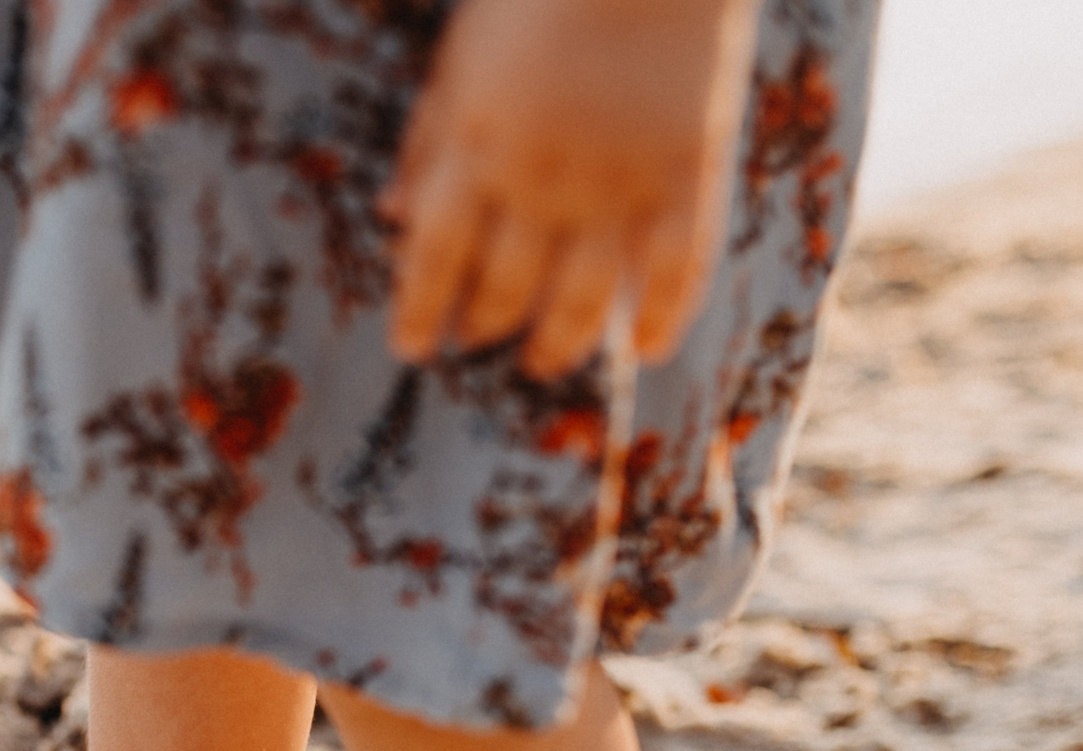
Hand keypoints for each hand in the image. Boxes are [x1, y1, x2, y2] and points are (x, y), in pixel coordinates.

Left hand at [383, 0, 760, 378]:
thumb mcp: (460, 58)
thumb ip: (428, 141)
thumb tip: (392, 218)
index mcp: (475, 148)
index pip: (433, 260)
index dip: (419, 312)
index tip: (413, 347)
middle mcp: (541, 180)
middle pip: (505, 291)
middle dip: (484, 328)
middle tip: (478, 341)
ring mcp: (619, 182)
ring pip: (583, 302)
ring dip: (560, 345)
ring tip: (545, 362)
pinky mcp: (690, 171)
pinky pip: (678, 270)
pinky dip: (662, 317)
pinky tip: (646, 347)